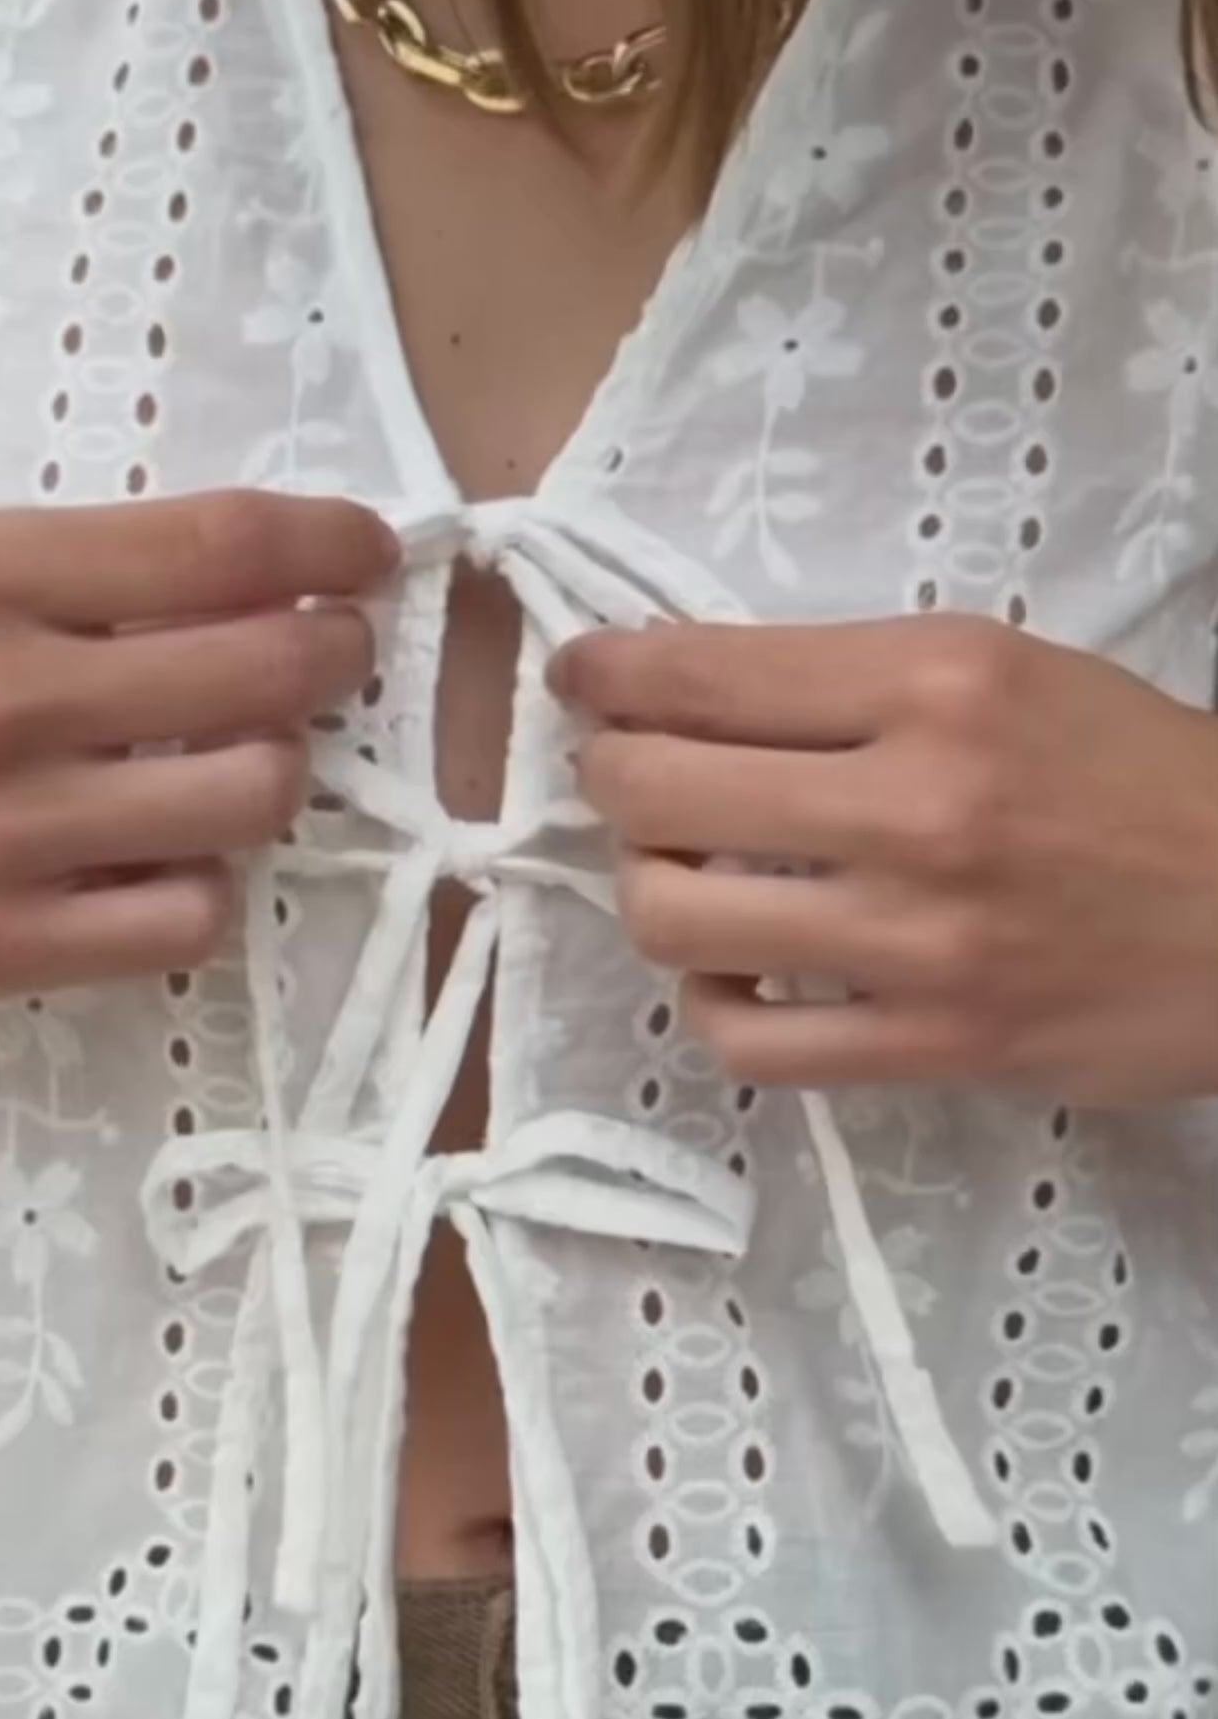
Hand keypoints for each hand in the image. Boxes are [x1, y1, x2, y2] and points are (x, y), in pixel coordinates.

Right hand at [0, 492, 396, 1009]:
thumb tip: (276, 569)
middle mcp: (2, 693)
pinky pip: (191, 918)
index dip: (332, 542)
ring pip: (252, 798)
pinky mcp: (0, 945)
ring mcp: (4, 829)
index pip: (221, 540)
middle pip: (268, 667)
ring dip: (276, 778)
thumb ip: (89, 573)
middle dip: (337, 656)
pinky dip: (206, 892)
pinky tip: (171, 869)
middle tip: (336, 658)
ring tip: (244, 767)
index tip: (373, 555)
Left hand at [550, 615, 1217, 1103]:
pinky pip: (749, 1039)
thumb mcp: (1008, 671)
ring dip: (651, 891)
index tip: (578, 677)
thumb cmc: (1140, 774)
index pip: (702, 674)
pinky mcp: (937, 1047)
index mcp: (937, 682)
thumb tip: (684, 690)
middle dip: (608, 778)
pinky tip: (738, 970)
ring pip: (676, 920)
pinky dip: (715, 1002)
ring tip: (683, 875)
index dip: (606, 676)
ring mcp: (921, 940)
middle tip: (626, 776)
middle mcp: (917, 805)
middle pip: (658, 793)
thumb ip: (852, 679)